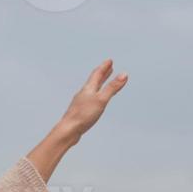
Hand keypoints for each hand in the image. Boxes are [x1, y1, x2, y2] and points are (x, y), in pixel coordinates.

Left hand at [27, 59, 129, 180]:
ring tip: (102, 82)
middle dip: (102, 73)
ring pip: (91, 90)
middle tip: (108, 67)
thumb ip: (112, 88)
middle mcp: (83, 94)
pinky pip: (89, 100)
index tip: (110, 61)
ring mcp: (81, 103)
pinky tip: (93, 102)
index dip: (104, 67)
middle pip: (94, 81)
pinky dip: (94, 96)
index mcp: (88, 89)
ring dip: (98, 84)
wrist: (68, 130)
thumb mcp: (101, 99)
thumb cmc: (83, 115)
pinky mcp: (80, 112)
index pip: (97, 74)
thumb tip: (124, 74)